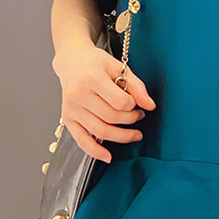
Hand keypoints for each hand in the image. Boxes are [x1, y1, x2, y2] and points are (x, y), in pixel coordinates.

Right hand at [51, 39, 156, 161]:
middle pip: (110, 117)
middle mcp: (79, 94)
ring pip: (99, 131)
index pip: (119, 101)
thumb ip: (136, 85)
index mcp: (92, 77)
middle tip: (139, 117)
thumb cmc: (95, 62)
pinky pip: (81, 141)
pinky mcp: (68, 119)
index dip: (133, 105)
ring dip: (120, 137)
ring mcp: (71, 108)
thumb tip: (150, 105)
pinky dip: (95, 151)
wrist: (72, 61)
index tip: (137, 103)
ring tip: (134, 134)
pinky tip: (108, 156)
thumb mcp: (117, 66)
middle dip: (130, 120)